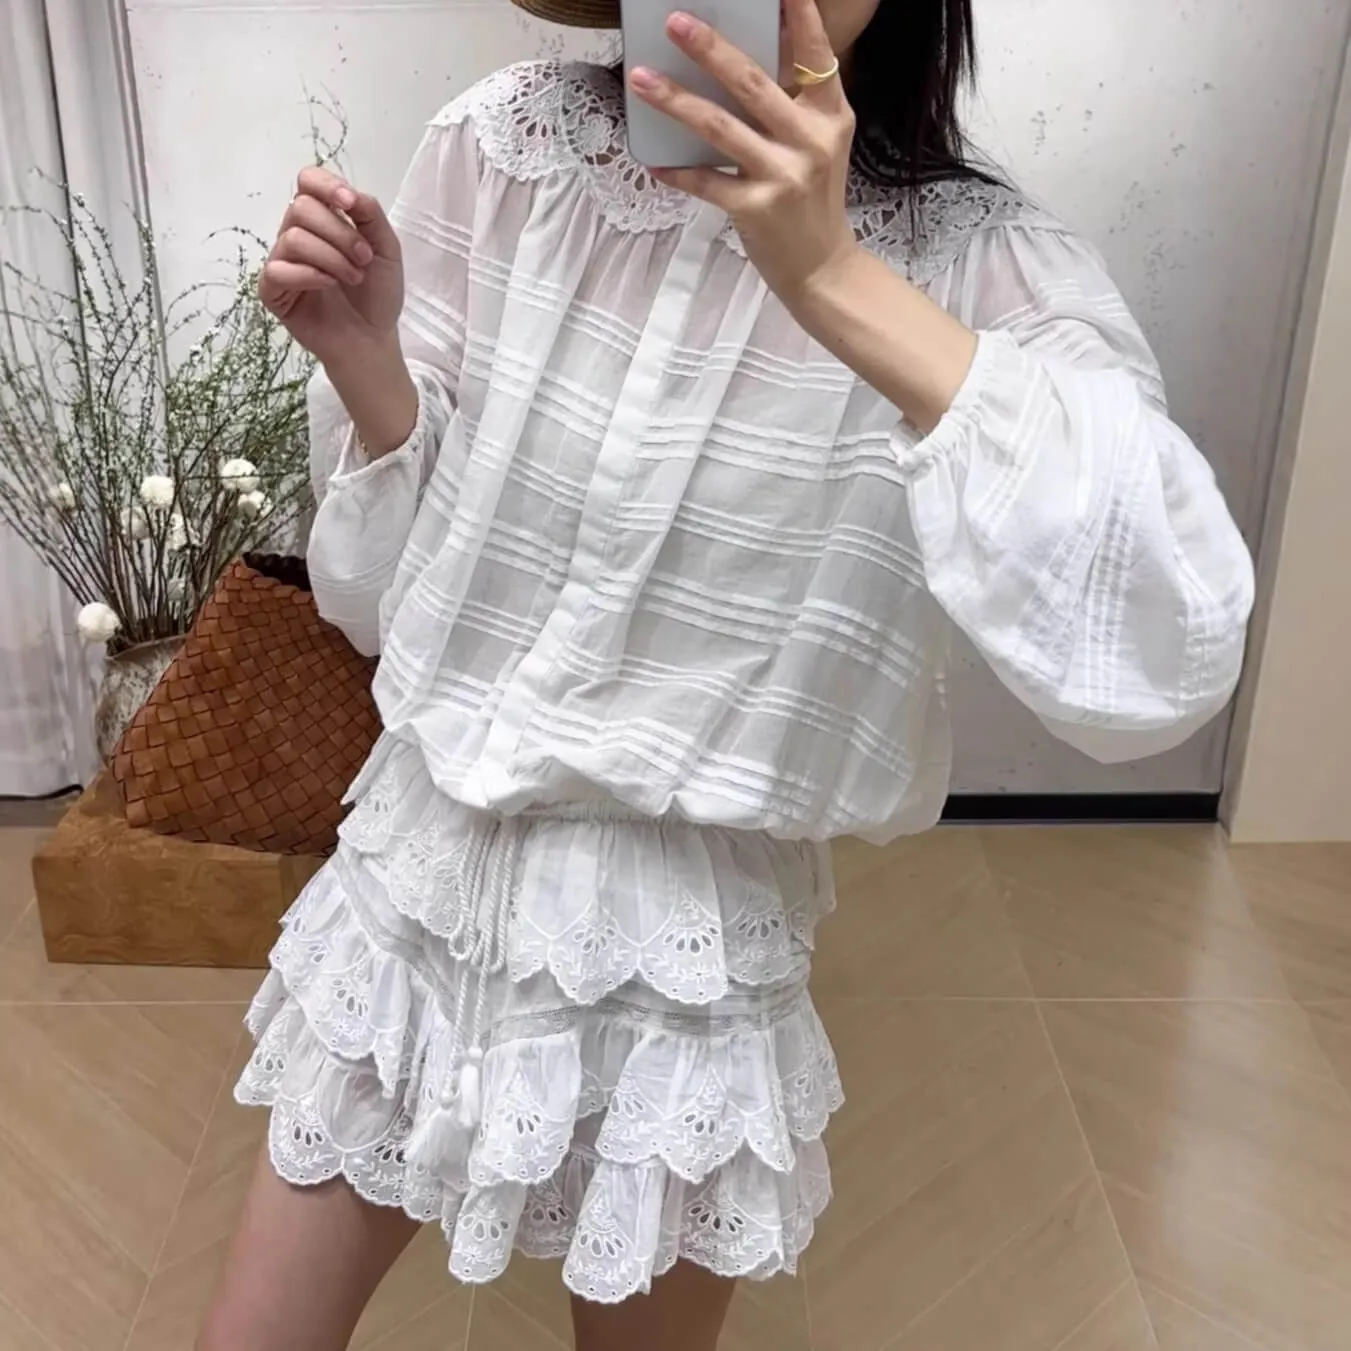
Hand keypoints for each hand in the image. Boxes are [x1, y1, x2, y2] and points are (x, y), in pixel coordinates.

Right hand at [258, 167, 403, 367]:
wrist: (373, 338)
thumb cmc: (378, 294)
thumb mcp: (386, 249)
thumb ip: (370, 215)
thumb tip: (349, 192)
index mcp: (324, 218)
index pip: (308, 181)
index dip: (326, 186)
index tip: (349, 204)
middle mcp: (298, 233)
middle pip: (301, 207)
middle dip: (339, 232)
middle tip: (364, 259)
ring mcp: (283, 261)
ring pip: (293, 238)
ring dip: (331, 258)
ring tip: (354, 278)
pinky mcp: (272, 290)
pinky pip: (278, 269)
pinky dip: (308, 275)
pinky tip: (328, 286)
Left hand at [629, 0, 859, 307]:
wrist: (822, 267)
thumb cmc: (812, 199)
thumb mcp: (818, 144)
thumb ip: (793, 105)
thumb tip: (736, 63)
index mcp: (830, 115)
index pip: (816, 55)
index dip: (801, 16)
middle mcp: (810, 140)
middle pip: (753, 84)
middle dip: (710, 50)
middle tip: (675, 22)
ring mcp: (783, 175)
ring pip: (720, 127)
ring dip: (676, 101)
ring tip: (641, 79)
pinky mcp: (757, 209)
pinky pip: (706, 181)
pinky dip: (677, 172)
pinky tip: (652, 162)